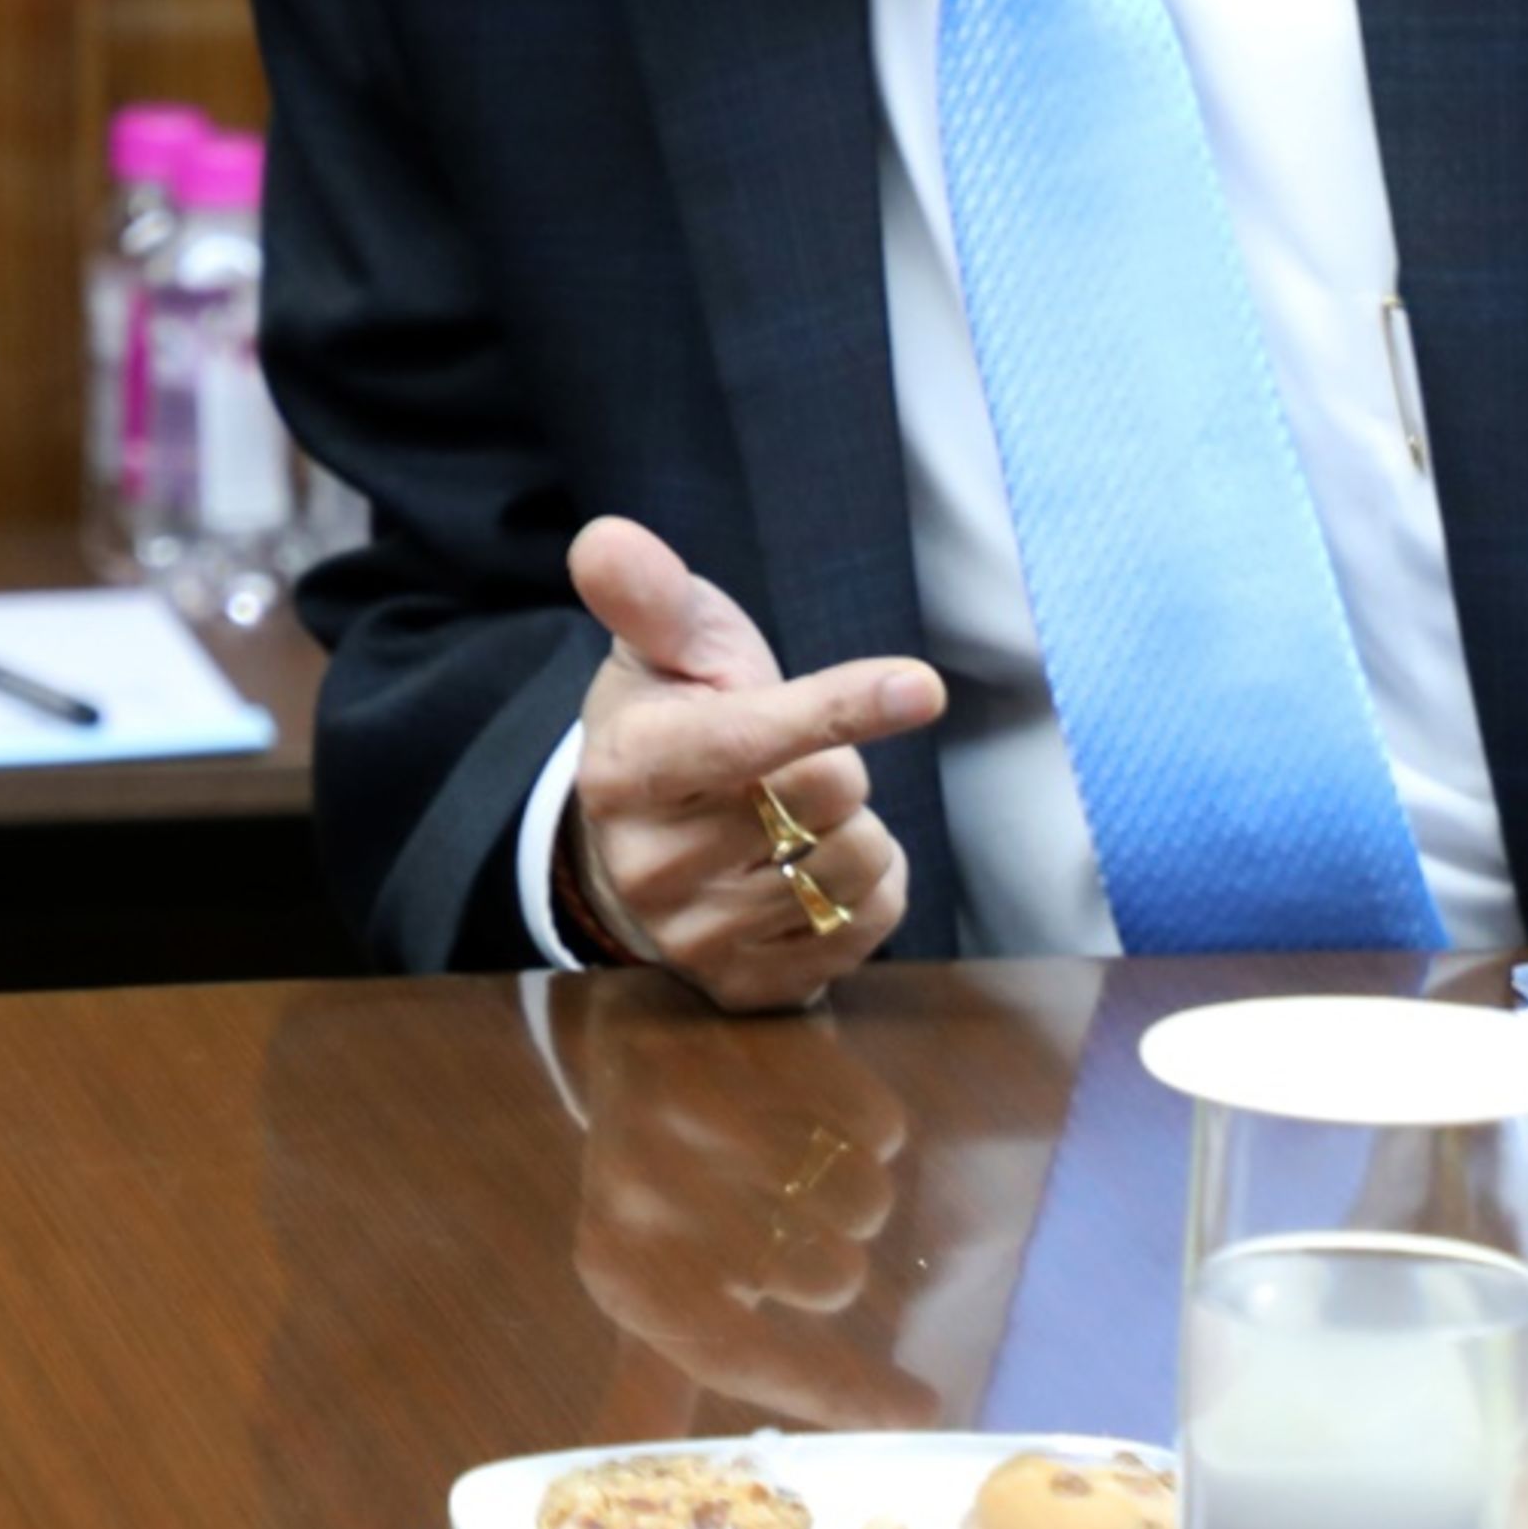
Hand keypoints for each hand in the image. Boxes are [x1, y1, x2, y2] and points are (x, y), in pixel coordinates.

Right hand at [560, 516, 941, 1009]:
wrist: (643, 843)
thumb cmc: (674, 719)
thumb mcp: (661, 645)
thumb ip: (646, 591)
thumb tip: (606, 539)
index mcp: (625, 769)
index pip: (748, 738)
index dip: (838, 707)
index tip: (921, 686)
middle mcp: (649, 865)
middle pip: (826, 792)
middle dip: (835, 759)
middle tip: (786, 759)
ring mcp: (696, 938)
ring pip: (856, 862)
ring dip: (856, 825)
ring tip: (797, 816)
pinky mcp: (748, 989)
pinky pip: (870, 926)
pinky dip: (871, 888)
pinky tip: (816, 869)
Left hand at [566, 1000, 940, 1426]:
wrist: (646, 1018)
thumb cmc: (663, 1178)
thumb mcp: (645, 1279)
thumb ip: (649, 1389)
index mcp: (619, 1268)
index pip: (735, 1355)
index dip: (833, 1392)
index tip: (920, 1413)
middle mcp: (641, 1192)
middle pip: (826, 1280)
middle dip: (835, 1259)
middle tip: (793, 1216)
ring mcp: (694, 1107)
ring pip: (863, 1202)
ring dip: (856, 1190)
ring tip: (802, 1157)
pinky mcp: (752, 1040)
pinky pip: (879, 1123)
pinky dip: (869, 1122)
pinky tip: (815, 1102)